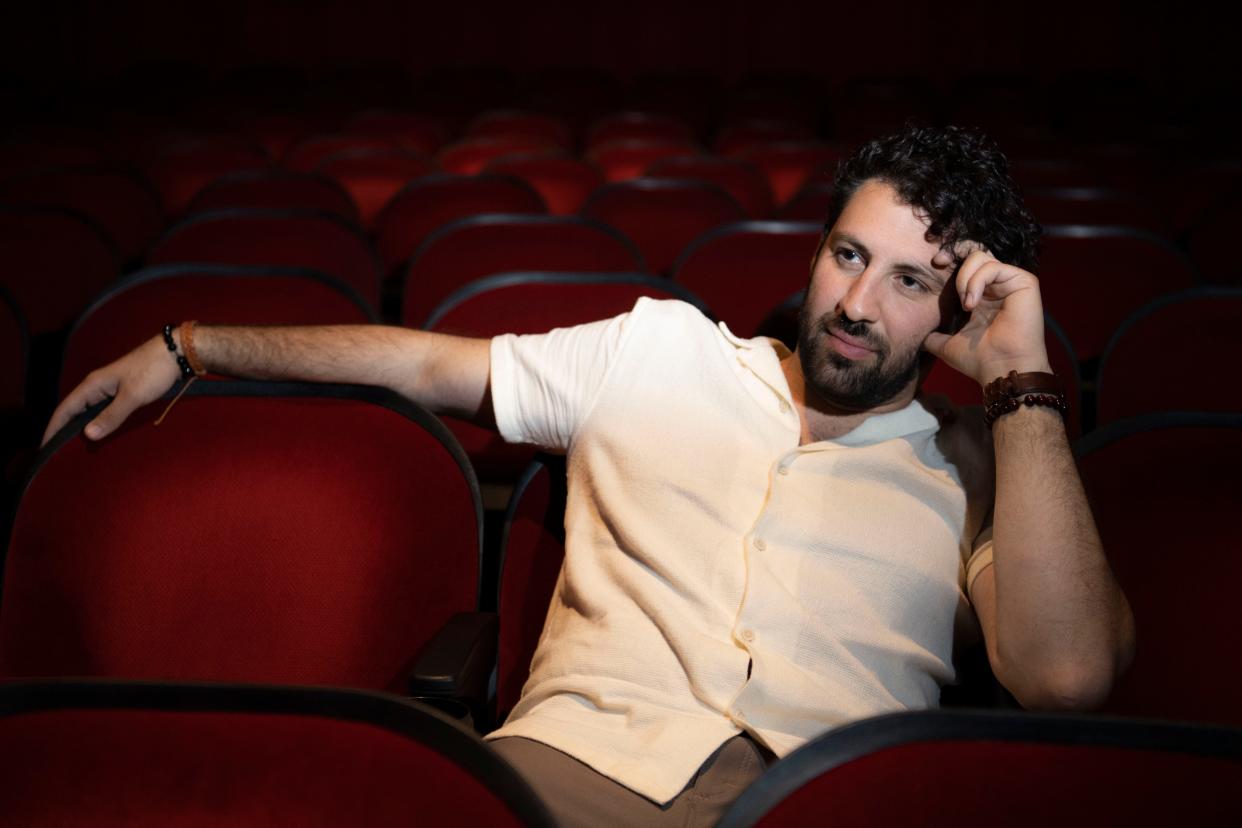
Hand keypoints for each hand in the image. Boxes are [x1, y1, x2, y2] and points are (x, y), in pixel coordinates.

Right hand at [42, 335, 180, 445]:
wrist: (176, 352)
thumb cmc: (154, 370)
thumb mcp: (132, 396)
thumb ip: (111, 416)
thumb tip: (88, 435)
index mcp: (93, 385)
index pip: (64, 410)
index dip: (53, 429)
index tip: (45, 449)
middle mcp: (97, 386)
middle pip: (74, 412)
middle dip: (65, 432)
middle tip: (59, 455)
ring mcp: (110, 389)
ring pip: (90, 412)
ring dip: (84, 428)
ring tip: (78, 449)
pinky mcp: (124, 391)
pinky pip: (104, 410)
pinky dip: (100, 423)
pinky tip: (103, 434)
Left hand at [922, 242, 1050, 386]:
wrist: (1000, 370)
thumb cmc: (979, 360)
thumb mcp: (946, 345)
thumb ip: (933, 335)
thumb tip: (917, 336)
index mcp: (981, 295)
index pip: (966, 264)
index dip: (950, 257)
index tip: (935, 264)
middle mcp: (997, 285)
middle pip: (975, 251)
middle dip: (954, 251)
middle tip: (939, 263)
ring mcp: (1011, 282)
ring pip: (981, 257)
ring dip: (965, 278)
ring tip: (965, 304)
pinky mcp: (1024, 282)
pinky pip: (993, 268)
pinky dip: (976, 282)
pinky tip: (972, 304)